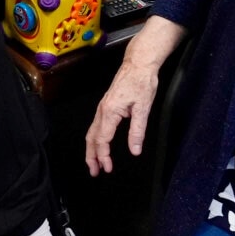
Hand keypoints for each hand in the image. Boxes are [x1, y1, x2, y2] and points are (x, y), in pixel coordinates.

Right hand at [85, 21, 169, 175]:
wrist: (138, 63)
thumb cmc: (141, 82)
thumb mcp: (143, 108)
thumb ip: (137, 131)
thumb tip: (134, 150)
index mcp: (110, 112)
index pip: (102, 140)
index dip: (104, 156)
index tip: (108, 169)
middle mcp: (102, 110)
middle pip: (92, 138)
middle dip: (91, 156)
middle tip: (94, 172)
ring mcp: (102, 107)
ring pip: (92, 132)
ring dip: (92, 149)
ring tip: (94, 163)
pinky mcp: (106, 105)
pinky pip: (96, 125)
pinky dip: (95, 139)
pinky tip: (100, 144)